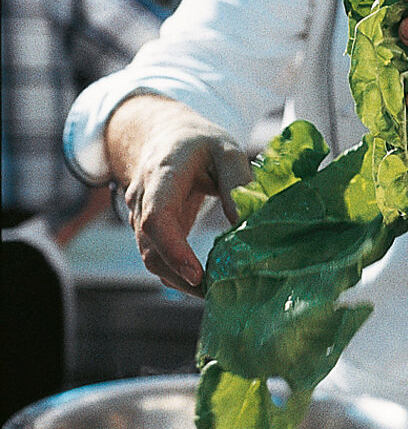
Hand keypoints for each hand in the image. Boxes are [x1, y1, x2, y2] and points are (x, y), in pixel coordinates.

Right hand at [105, 95, 250, 293]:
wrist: (163, 137)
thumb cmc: (199, 144)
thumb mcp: (226, 150)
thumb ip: (238, 182)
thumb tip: (246, 221)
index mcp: (162, 173)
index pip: (157, 216)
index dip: (173, 249)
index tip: (196, 274)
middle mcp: (143, 197)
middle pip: (150, 246)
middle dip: (180, 275)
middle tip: (217, 292)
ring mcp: (139, 216)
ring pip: (151, 257)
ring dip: (180, 280)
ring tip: (215, 291)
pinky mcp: (146, 231)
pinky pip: (157, 258)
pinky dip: (178, 274)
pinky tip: (205, 282)